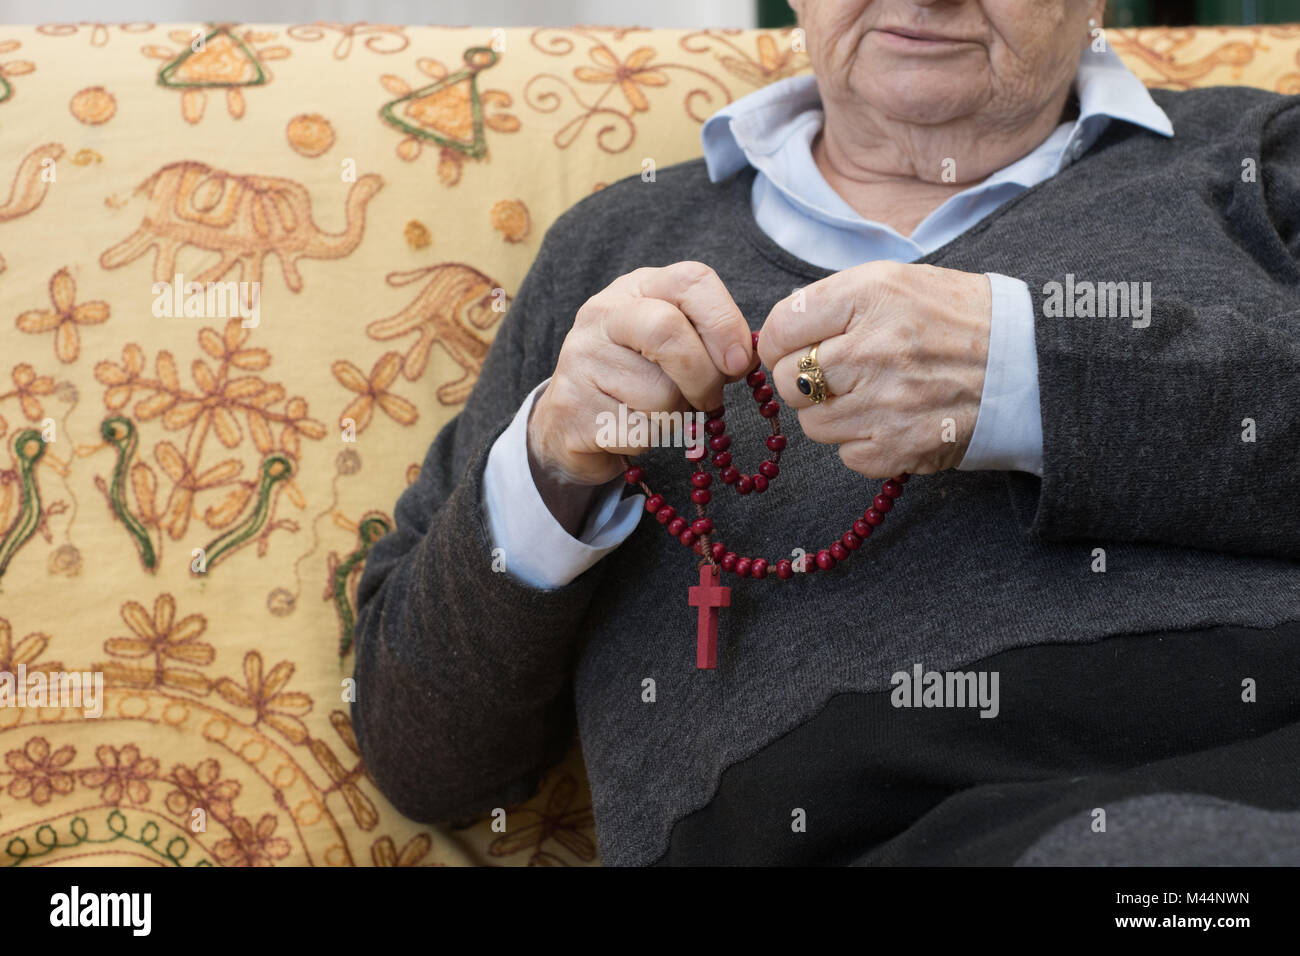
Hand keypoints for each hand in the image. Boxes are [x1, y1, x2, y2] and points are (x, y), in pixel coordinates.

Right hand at [528, 262, 754, 526]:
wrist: (574, 422)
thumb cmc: (640, 378)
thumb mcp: (674, 345)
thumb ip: (710, 340)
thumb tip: (744, 357)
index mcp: (637, 288)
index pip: (691, 281)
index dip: (724, 322)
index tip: (739, 364)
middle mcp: (603, 314)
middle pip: (668, 332)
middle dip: (702, 375)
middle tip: (709, 398)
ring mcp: (582, 360)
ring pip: (658, 394)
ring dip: (676, 416)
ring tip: (659, 412)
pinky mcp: (574, 407)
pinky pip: (638, 430)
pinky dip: (651, 439)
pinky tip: (633, 428)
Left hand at [757, 261, 990, 478]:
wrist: (1029, 363)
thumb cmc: (955, 319)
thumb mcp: (895, 283)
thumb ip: (830, 305)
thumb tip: (772, 339)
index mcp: (871, 296)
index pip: (781, 327)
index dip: (780, 341)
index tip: (794, 346)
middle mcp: (873, 349)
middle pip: (786, 380)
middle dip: (802, 379)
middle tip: (838, 373)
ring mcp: (885, 404)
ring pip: (811, 423)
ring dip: (831, 413)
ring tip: (870, 395)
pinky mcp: (897, 449)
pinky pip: (845, 455)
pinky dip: (861, 443)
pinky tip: (891, 419)